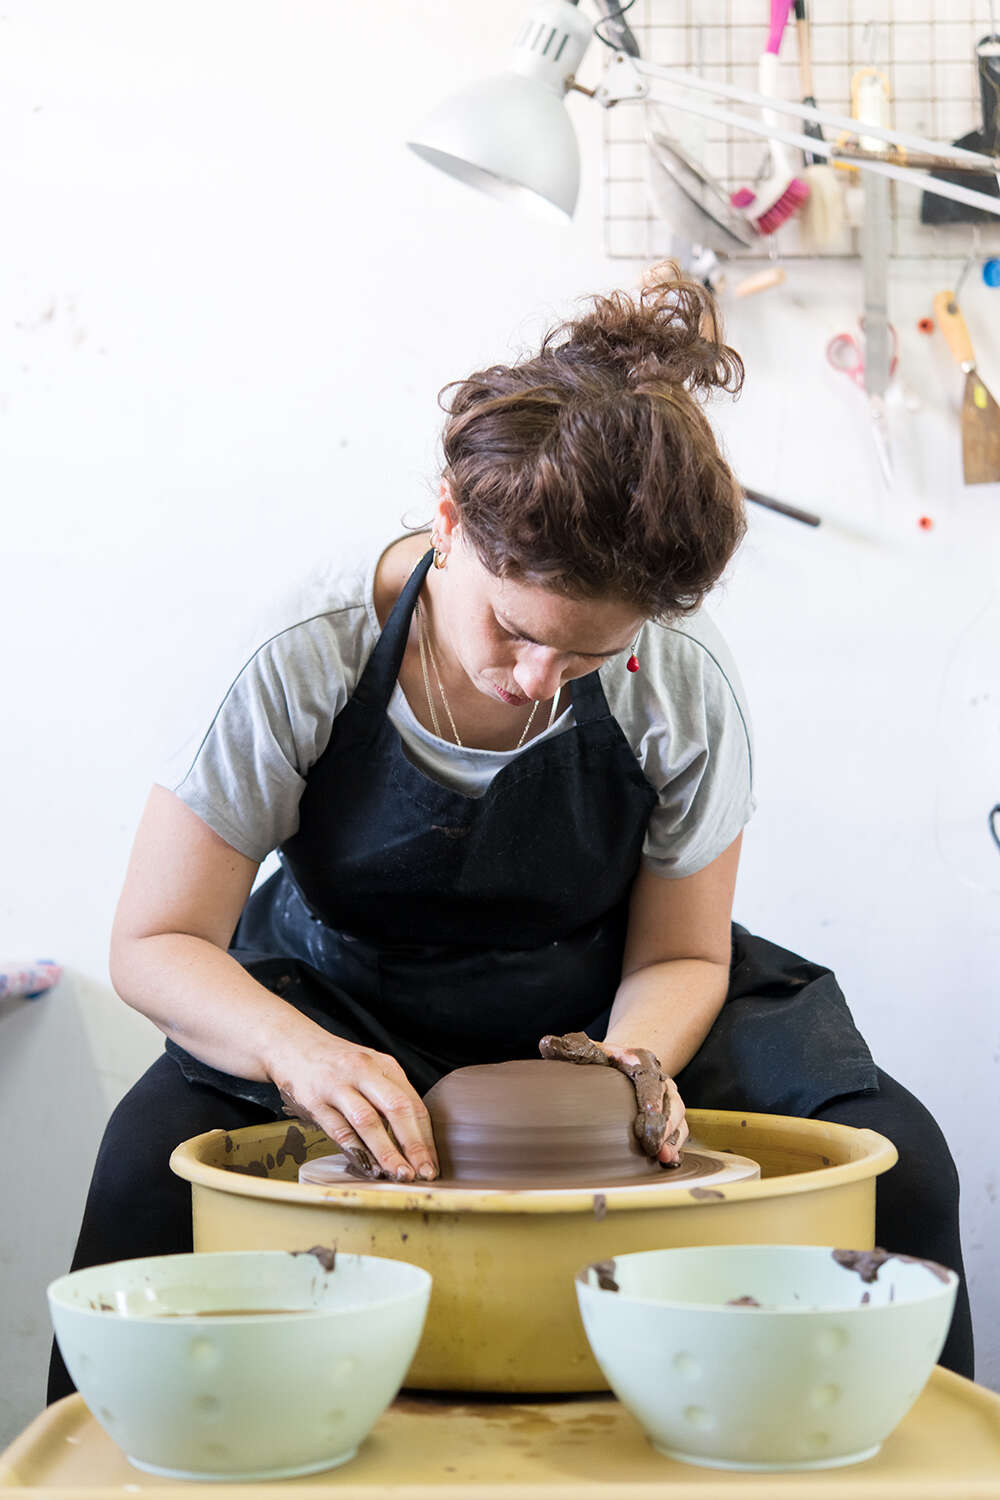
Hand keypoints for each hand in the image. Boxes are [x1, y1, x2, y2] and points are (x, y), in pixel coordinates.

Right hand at [269, 1030, 438, 1181]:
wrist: (291, 1044)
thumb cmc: (335, 1063)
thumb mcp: (369, 1069)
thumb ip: (388, 1096)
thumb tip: (413, 1139)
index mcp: (384, 1065)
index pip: (414, 1104)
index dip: (426, 1137)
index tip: (432, 1164)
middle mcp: (364, 1071)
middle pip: (396, 1108)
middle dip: (414, 1145)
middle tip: (423, 1173)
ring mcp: (338, 1086)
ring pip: (368, 1121)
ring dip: (387, 1152)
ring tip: (399, 1174)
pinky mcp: (315, 1101)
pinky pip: (339, 1130)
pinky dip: (356, 1151)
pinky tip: (368, 1168)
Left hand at [538, 1031, 687, 1165]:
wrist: (625, 1064)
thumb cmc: (604, 1061)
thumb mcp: (590, 1050)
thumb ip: (571, 1049)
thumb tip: (546, 1045)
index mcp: (641, 1061)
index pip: (651, 1079)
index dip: (653, 1097)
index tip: (649, 1114)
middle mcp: (661, 1080)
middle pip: (670, 1103)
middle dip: (664, 1126)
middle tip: (653, 1146)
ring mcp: (669, 1099)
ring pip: (678, 1119)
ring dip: (671, 1139)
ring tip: (661, 1156)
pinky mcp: (671, 1117)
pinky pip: (679, 1132)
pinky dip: (674, 1146)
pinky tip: (666, 1160)